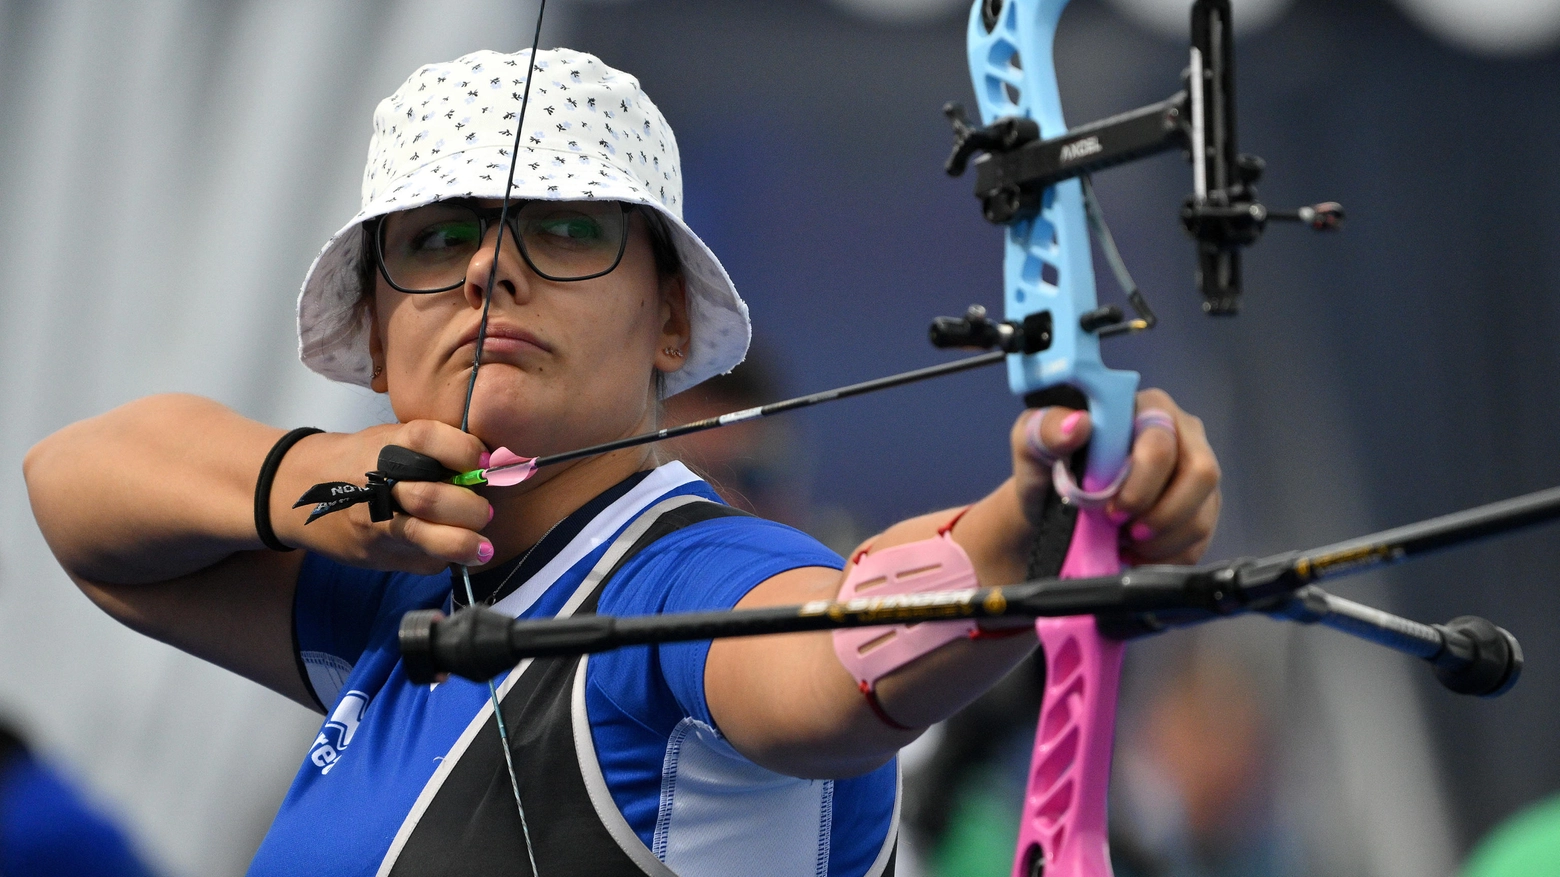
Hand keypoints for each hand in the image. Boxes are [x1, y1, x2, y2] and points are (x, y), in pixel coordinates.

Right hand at [279, 420, 491, 573]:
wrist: (297, 493)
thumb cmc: (358, 461)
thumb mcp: (390, 440)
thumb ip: (434, 449)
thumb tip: (491, 466)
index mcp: (385, 446)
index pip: (428, 439)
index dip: (466, 451)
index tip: (486, 463)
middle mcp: (378, 483)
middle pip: (433, 497)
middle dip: (472, 509)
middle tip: (484, 511)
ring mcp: (374, 524)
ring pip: (430, 539)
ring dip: (467, 544)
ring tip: (482, 546)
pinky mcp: (375, 555)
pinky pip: (424, 562)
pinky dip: (445, 558)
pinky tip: (448, 551)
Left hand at [1011, 388, 1220, 564]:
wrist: (1049, 510)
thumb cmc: (1047, 468)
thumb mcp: (1032, 444)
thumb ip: (1046, 428)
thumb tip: (1077, 424)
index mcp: (1146, 407)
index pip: (1161, 443)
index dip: (1140, 484)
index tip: (1110, 510)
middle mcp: (1182, 433)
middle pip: (1200, 474)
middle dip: (1160, 514)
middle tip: (1123, 531)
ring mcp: (1196, 472)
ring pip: (1202, 512)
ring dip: (1161, 540)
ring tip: (1124, 543)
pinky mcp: (1201, 508)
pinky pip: (1201, 540)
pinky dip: (1166, 557)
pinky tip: (1135, 554)